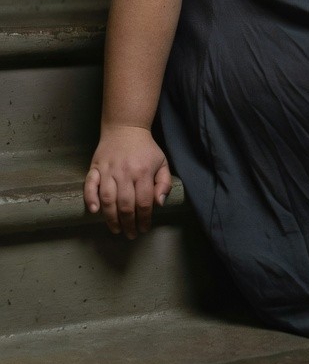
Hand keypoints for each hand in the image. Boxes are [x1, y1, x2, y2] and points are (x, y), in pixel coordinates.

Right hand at [83, 125, 172, 239]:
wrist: (125, 128)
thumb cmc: (146, 149)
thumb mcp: (162, 163)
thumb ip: (163, 183)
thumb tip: (159, 204)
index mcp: (142, 172)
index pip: (144, 202)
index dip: (144, 219)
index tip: (143, 229)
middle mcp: (124, 173)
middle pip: (125, 204)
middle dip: (128, 223)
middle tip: (130, 234)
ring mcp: (108, 170)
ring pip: (107, 198)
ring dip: (110, 217)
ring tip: (116, 229)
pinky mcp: (95, 167)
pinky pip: (90, 185)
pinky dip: (90, 198)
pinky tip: (94, 211)